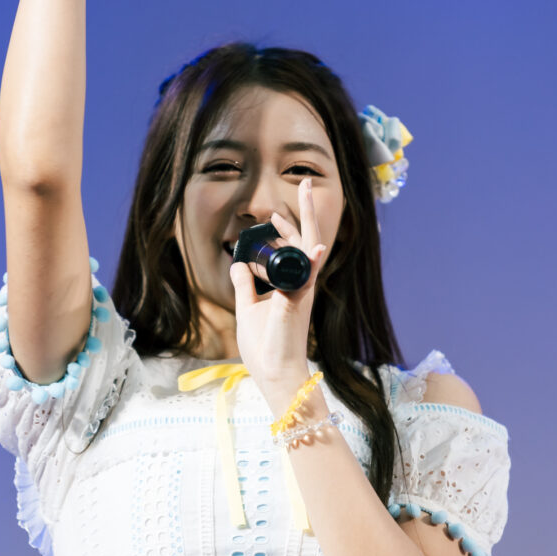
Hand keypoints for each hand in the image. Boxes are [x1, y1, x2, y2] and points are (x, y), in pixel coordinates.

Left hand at [229, 177, 326, 410]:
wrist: (274, 373)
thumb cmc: (265, 345)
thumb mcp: (248, 309)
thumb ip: (245, 285)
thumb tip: (238, 264)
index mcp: (291, 285)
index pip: (294, 249)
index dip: (287, 228)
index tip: (275, 213)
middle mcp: (300, 284)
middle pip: (308, 241)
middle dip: (306, 212)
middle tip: (304, 183)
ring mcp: (301, 293)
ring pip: (310, 251)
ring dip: (308, 222)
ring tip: (305, 194)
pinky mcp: (296, 306)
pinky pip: (306, 281)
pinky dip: (312, 262)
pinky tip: (318, 247)